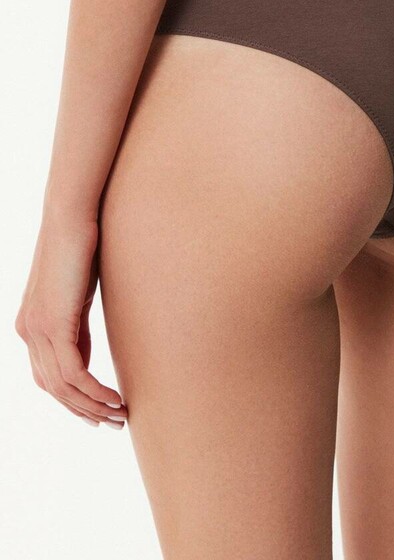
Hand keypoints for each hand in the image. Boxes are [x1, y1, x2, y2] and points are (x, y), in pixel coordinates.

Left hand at [15, 214, 127, 428]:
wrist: (70, 217)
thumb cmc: (80, 249)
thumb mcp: (77, 296)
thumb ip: (75, 328)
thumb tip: (84, 356)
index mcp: (31, 326)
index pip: (49, 377)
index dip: (74, 400)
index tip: (100, 411)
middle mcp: (27, 332)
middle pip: (53, 388)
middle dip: (84, 410)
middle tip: (113, 421)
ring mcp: (37, 329)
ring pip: (63, 386)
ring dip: (92, 406)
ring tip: (120, 415)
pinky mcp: (53, 324)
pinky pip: (72, 372)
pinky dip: (93, 391)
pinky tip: (114, 397)